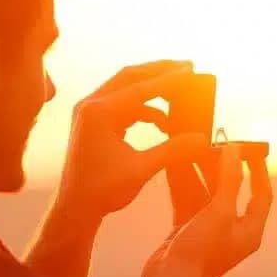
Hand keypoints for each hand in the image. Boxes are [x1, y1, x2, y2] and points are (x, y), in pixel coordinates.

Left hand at [56, 60, 208, 220]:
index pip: (139, 88)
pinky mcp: (93, 122)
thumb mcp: (141, 169)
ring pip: (126, 89)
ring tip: (180, 93)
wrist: (75, 209)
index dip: (169, 80)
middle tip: (188, 67)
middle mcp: (90, 105)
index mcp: (98, 112)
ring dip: (153, 90)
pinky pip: (122, 105)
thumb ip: (173, 150)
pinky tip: (163, 121)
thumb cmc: (102, 191)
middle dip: (160, 72)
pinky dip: (143, 109)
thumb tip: (202, 138)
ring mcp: (90, 112)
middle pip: (130, 77)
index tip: (191, 71)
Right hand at [142, 145, 273, 276]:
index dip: (259, 170)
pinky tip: (172, 165)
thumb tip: (234, 151)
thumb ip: (228, 180)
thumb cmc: (201, 254)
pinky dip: (180, 183)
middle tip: (211, 142)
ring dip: (196, 171)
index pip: (261, 194)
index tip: (251, 148)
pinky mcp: (185, 230)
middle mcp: (231, 229)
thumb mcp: (219, 212)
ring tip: (187, 147)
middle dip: (220, 166)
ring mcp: (207, 230)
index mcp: (249, 229)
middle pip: (229, 189)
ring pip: (204, 192)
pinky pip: (185, 200)